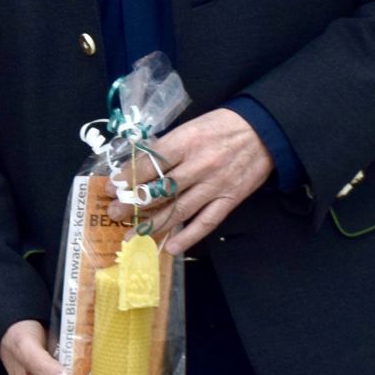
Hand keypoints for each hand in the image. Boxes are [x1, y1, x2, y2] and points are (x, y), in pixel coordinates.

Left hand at [111, 108, 273, 254]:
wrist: (264, 131)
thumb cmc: (221, 126)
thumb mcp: (190, 127)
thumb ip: (167, 147)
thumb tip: (139, 165)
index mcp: (185, 142)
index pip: (150, 164)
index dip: (128, 177)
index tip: (111, 187)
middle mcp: (198, 165)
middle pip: (161, 190)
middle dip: (134, 204)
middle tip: (115, 214)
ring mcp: (215, 185)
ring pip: (179, 209)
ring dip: (154, 224)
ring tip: (132, 235)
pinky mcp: (230, 199)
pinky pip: (207, 221)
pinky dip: (189, 236)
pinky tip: (171, 247)